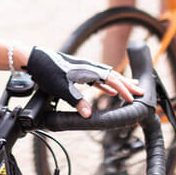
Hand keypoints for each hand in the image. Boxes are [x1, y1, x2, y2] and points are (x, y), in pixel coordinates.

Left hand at [24, 46, 141, 116]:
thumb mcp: (60, 87)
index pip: (110, 79)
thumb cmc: (46, 71)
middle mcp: (88, 67)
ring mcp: (84, 69)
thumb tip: (88, 115)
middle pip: (113, 76)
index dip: (123, 89)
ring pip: (107, 77)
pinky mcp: (79, 72)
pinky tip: (110, 92)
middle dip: (127, 85)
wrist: (34, 59)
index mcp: (87, 69)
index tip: (132, 98)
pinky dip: (107, 86)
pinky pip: (98, 79)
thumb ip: (76, 100)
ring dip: (120, 84)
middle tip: (141, 92)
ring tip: (131, 90)